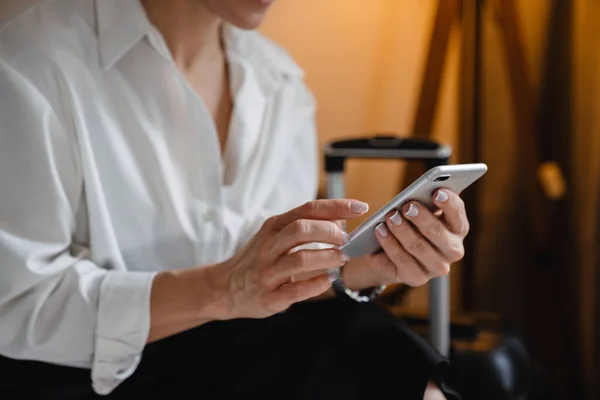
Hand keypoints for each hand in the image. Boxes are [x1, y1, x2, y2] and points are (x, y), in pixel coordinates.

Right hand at [213, 199, 368, 318]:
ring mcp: (267, 272)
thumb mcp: (275, 236)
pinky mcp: (269, 296)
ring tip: (341, 259)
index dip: (336, 206)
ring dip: (327, 258)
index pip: (308, 209)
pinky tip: (327, 280)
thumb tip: (340, 218)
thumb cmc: (257, 260)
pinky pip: (295, 290)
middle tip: (346, 240)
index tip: (359, 207)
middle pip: (301, 229)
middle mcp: (269, 246)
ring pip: (300, 259)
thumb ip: (303, 226)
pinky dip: (316, 284)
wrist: (224, 288)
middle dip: (330, 232)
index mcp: (274, 227)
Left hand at [346, 189, 468, 288]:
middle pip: (438, 233)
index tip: (436, 192)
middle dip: (421, 218)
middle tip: (407, 206)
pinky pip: (402, 259)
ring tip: (390, 216)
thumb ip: (424, 200)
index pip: (457, 214)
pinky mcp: (417, 278)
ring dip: (402, 230)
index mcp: (458, 228)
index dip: (448, 203)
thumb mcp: (418, 210)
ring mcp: (437, 267)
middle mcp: (453, 250)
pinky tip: (380, 230)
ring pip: (418, 247)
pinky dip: (389, 243)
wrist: (389, 252)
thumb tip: (421, 188)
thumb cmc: (409, 224)